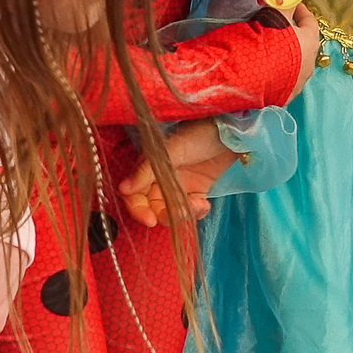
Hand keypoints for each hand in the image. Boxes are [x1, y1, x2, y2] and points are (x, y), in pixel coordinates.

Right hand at [120, 117, 242, 226]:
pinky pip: (190, 210)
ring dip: (181, 214)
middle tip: (178, 214)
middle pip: (152, 207)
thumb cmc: (198, 134)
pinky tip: (204, 204)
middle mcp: (160, 180)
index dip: (139, 209)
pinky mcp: (197, 193)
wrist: (230, 133)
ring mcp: (178, 188)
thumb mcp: (170, 150)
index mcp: (148, 169)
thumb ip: (147, 171)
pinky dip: (196, 212)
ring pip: (171, 212)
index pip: (135, 195)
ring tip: (197, 205)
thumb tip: (123, 189)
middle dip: (163, 215)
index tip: (150, 220)